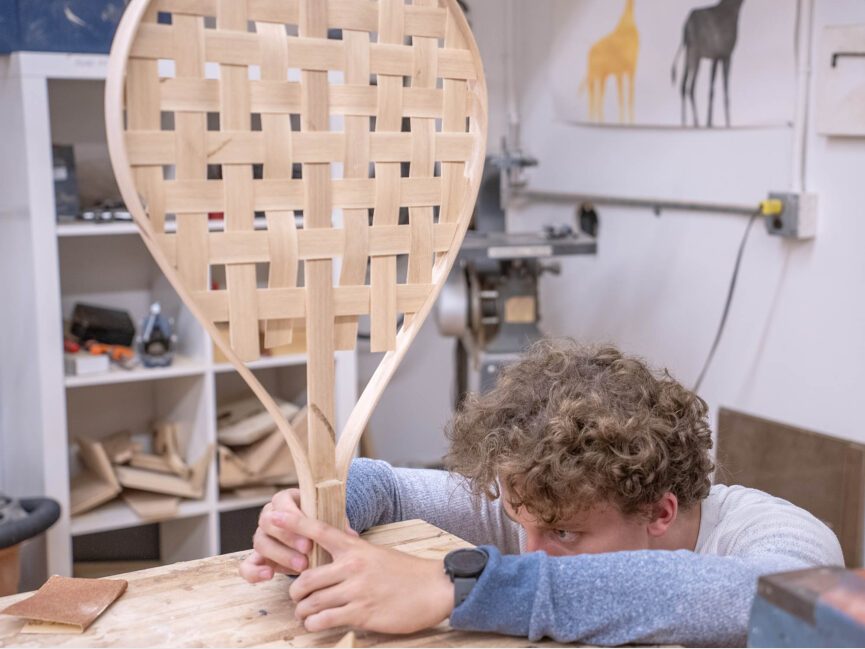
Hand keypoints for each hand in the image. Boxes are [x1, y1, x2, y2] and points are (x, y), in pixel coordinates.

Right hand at [239, 489, 357, 583]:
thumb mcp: (330, 523)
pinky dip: (254, 572)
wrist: (314, 544)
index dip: (293, 519)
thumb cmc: (322, 528)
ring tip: (301, 567)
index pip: (281, 502)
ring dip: (280, 555)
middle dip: (288, 538)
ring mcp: (262, 537)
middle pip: (268, 522)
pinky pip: (246, 565)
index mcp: (286, 501)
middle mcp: (269, 516)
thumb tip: (352, 535)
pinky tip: (269, 576)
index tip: (310, 535)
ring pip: (260, 542)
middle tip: (307, 551)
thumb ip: (336, 526)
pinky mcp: (258, 558)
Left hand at [282, 512, 454, 633]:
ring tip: (305, 614)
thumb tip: (330, 563)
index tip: (274, 515)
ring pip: (312, 602)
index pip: (318, 531)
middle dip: (295, 591)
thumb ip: (352, 556)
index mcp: (355, 547)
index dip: (293, 522)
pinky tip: (315, 624)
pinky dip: (314, 624)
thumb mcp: (376, 554)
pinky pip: (325, 619)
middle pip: (305, 578)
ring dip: (303, 611)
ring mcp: (356, 590)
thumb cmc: (405, 572)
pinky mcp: (362, 613)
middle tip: (297, 597)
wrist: (434, 588)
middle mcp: (352, 566)